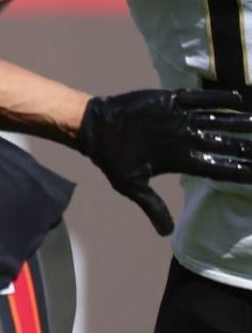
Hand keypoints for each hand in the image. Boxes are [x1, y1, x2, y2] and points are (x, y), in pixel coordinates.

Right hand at [78, 89, 251, 234]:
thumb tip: (166, 233)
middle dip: (245, 146)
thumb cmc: (112, 158)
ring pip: (216, 120)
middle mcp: (185, 139)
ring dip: (237, 122)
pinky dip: (215, 98)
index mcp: (179, 159)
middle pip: (222, 143)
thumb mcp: (131, 186)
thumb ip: (152, 206)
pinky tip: (235, 99)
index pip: (215, 167)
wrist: (95, 128)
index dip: (237, 171)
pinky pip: (198, 99)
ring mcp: (180, 119)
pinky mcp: (171, 101)